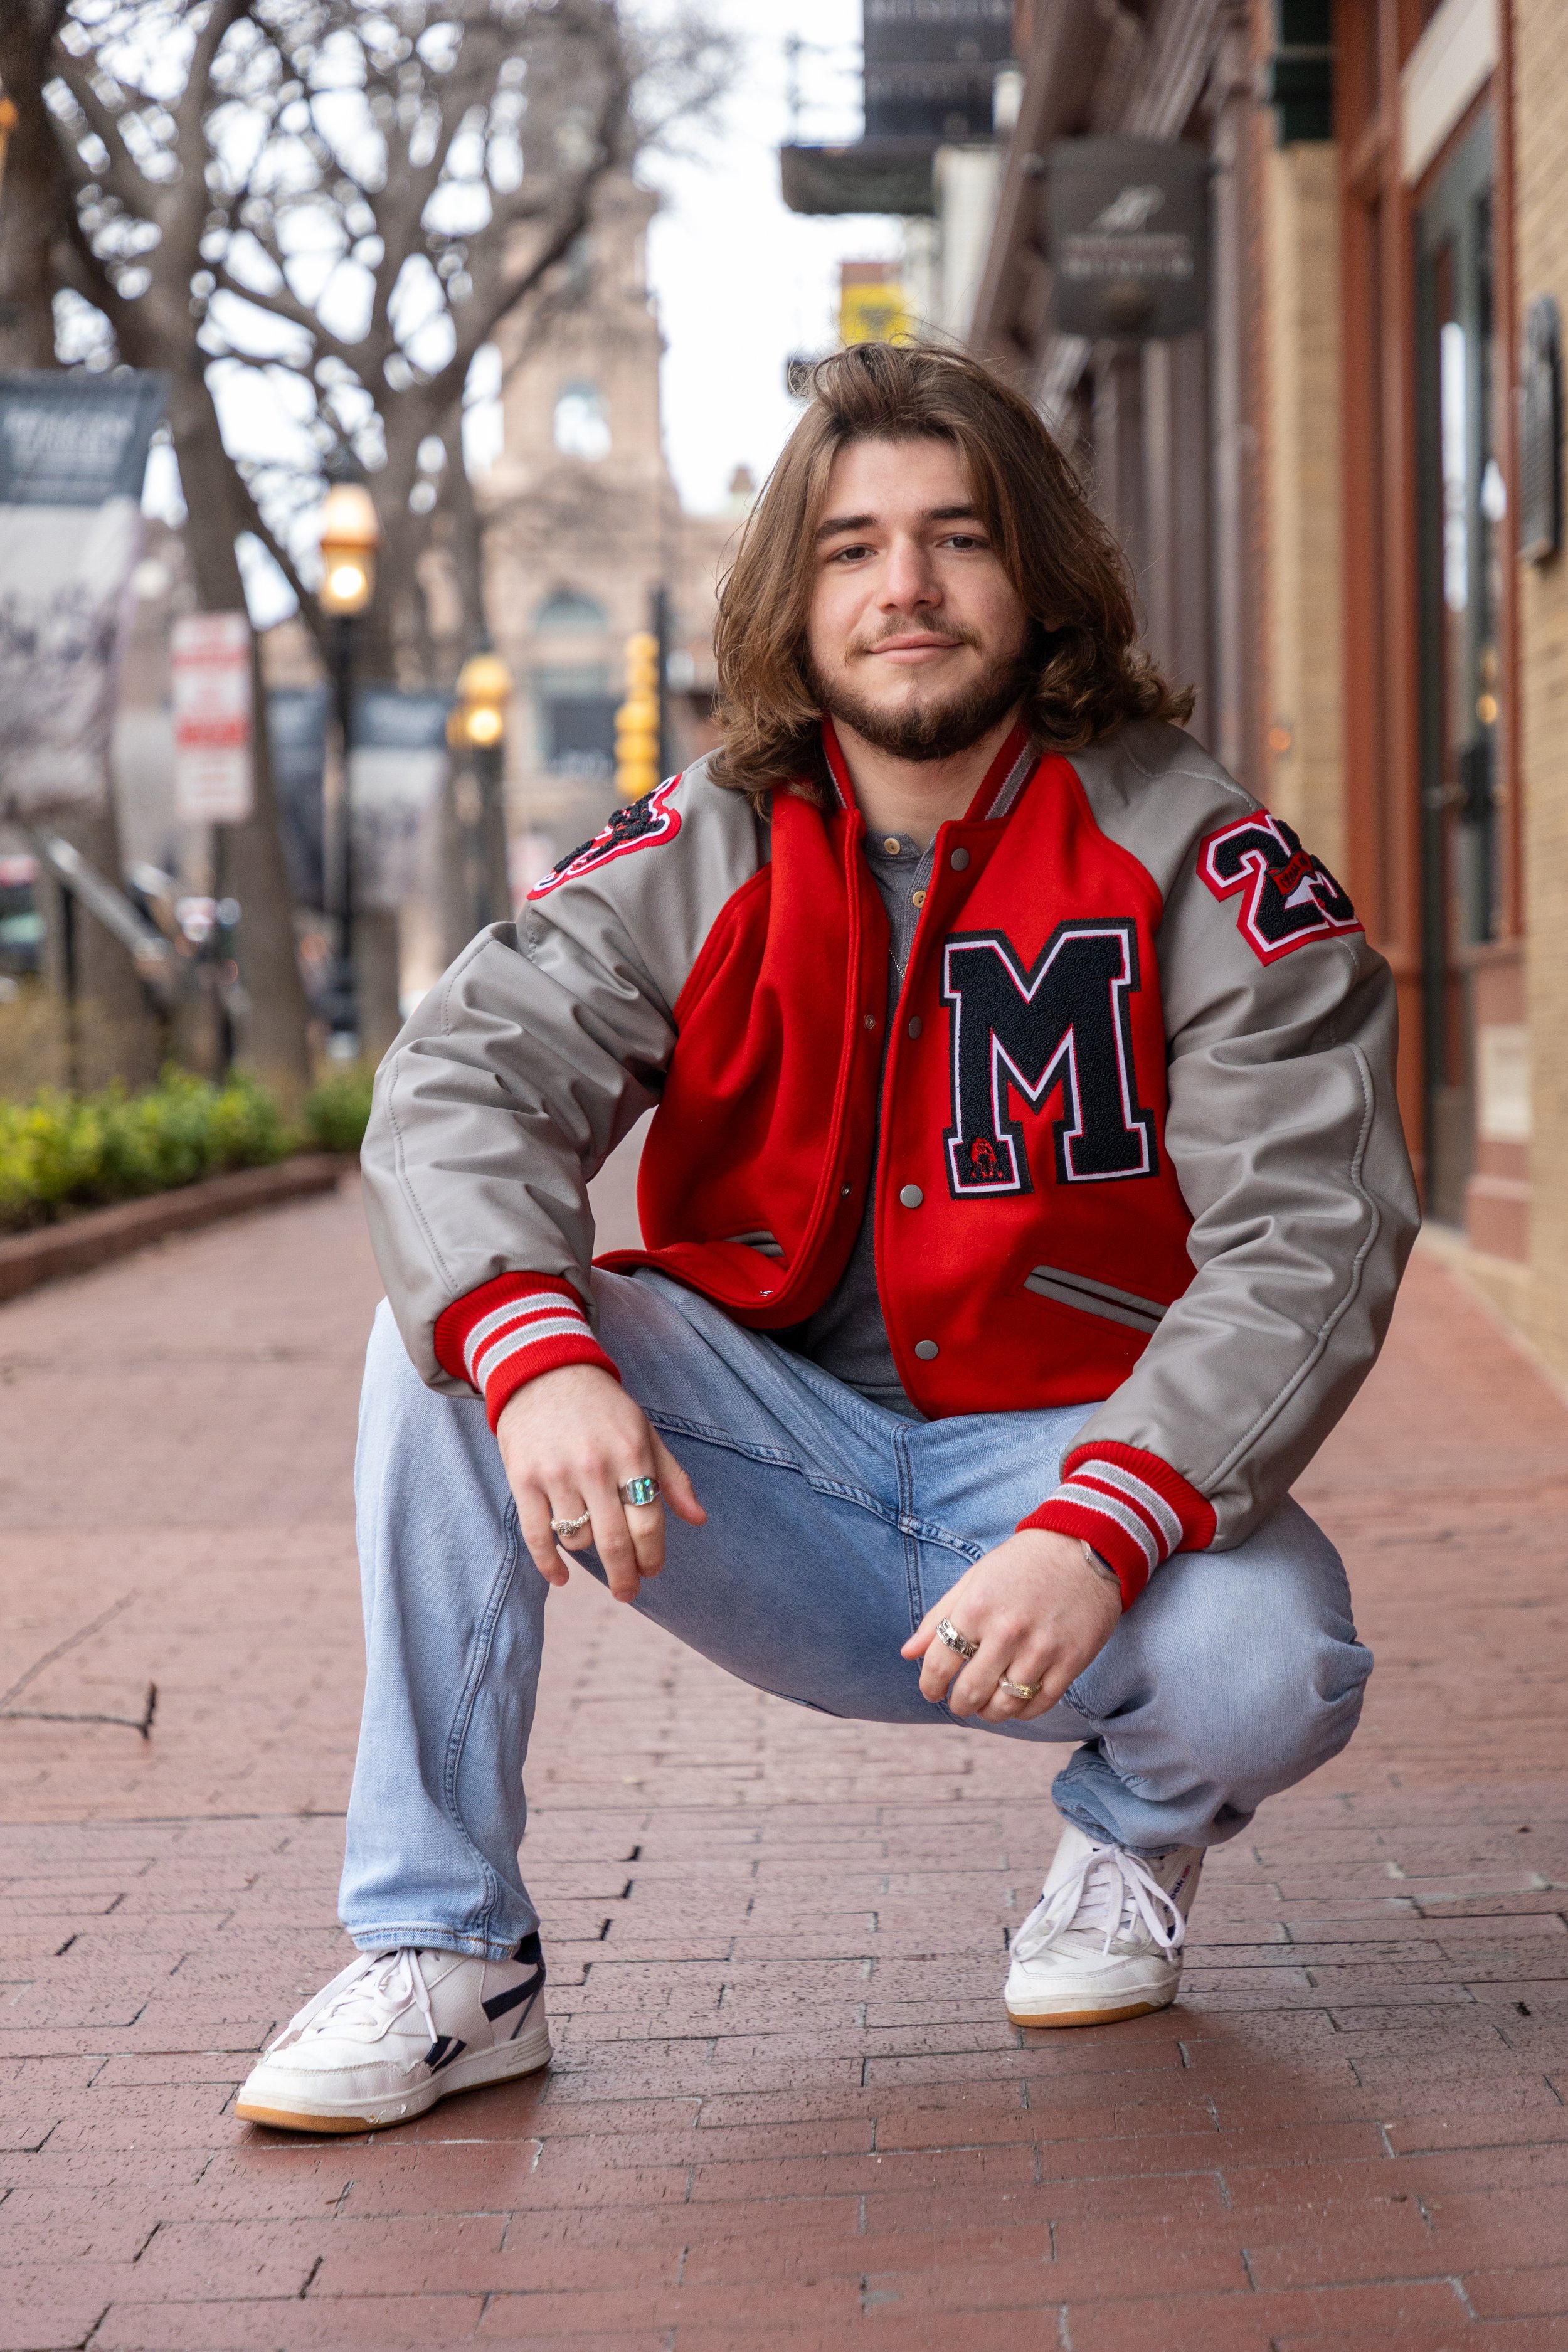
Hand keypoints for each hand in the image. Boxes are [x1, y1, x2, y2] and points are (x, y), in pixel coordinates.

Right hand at [497, 1363, 705, 1602]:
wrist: (543, 1372)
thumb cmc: (602, 1408)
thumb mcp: (645, 1432)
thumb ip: (672, 1477)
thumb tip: (698, 1519)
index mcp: (632, 1453)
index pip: (649, 1522)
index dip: (653, 1556)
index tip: (652, 1571)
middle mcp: (595, 1466)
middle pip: (615, 1542)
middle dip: (626, 1577)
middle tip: (629, 1592)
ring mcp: (557, 1474)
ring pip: (578, 1540)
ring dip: (589, 1552)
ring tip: (593, 1542)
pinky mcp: (523, 1479)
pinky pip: (538, 1536)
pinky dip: (549, 1565)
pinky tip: (561, 1578)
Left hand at [902, 1530, 1121, 1722]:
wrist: (1083, 1548)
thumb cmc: (1021, 1563)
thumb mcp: (973, 1580)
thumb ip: (937, 1617)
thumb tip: (907, 1654)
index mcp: (976, 1608)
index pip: (939, 1665)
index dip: (929, 1685)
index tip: (931, 1692)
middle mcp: (1007, 1631)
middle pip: (971, 1692)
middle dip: (959, 1704)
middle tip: (959, 1703)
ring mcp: (1042, 1649)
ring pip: (1006, 1704)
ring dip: (989, 1712)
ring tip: (985, 1706)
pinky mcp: (1071, 1661)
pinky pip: (1040, 1703)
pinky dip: (1022, 1712)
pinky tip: (1015, 1703)